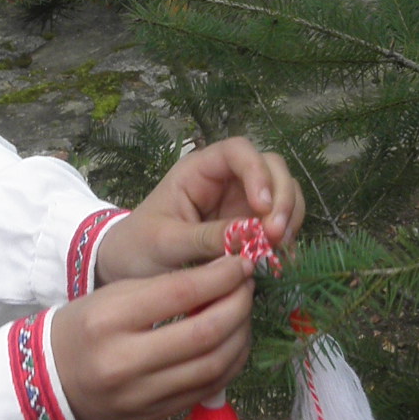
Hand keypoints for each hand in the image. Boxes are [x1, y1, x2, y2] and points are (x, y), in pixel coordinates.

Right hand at [49, 253, 255, 419]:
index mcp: (108, 319)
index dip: (220, 276)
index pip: (179, 293)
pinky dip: (231, 363)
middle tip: (248, 286)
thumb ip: (161, 289)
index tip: (242, 263)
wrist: (49, 385)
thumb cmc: (82, 329)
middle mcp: (125, 361)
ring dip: (241, 335)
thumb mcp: (110, 297)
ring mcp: (142, 395)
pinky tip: (235, 343)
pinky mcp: (156, 416)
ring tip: (244, 313)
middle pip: (204, 333)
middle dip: (238, 305)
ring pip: (213, 365)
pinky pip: (208, 389)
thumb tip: (222, 278)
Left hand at [93, 136, 302, 284]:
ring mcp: (241, 202)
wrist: (129, 268)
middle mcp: (225, 180)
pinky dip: (287, 238)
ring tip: (279, 251)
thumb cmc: (138, 246)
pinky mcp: (250, 227)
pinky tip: (280, 260)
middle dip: (281, 198)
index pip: (238, 151)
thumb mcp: (165, 243)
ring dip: (289, 217)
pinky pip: (279, 223)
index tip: (262, 208)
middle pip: (271, 168)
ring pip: (282, 193)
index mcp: (198, 170)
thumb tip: (249, 238)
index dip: (257, 172)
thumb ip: (204, 238)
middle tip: (277, 236)